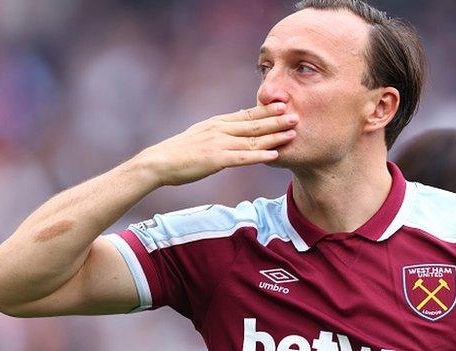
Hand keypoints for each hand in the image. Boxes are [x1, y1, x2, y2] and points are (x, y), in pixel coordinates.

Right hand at [135, 103, 297, 185]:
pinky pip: (242, 157)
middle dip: (277, 120)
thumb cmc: (179, 152)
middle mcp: (220, 129)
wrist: (158, 162)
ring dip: (274, 136)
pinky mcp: (215, 159)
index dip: (268, 110)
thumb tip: (238, 122)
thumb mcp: (202, 134)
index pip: (247, 114)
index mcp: (218, 123)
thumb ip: (220, 129)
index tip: (286, 104)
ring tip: (293, 133)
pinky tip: (273, 155)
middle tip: (297, 115)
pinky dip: (259, 156)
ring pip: (252, 139)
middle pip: (254, 123)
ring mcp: (218, 144)